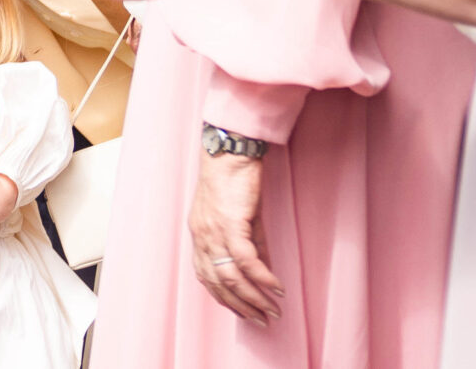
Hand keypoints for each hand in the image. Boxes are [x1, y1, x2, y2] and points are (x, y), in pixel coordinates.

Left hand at [190, 149, 282, 323]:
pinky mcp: (231, 223)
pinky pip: (247, 259)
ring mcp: (214, 231)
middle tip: (262, 320)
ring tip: (273, 310)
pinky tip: (276, 287)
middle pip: (218, 283)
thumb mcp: (241, 220)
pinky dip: (262, 277)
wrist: (231, 154)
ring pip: (231, 276)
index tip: (243, 314)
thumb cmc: (234, 183)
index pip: (206, 277)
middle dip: (241, 306)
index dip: (224, 299)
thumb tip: (263, 274)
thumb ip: (251, 247)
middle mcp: (202, 237)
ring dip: (254, 298)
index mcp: (199, 236)